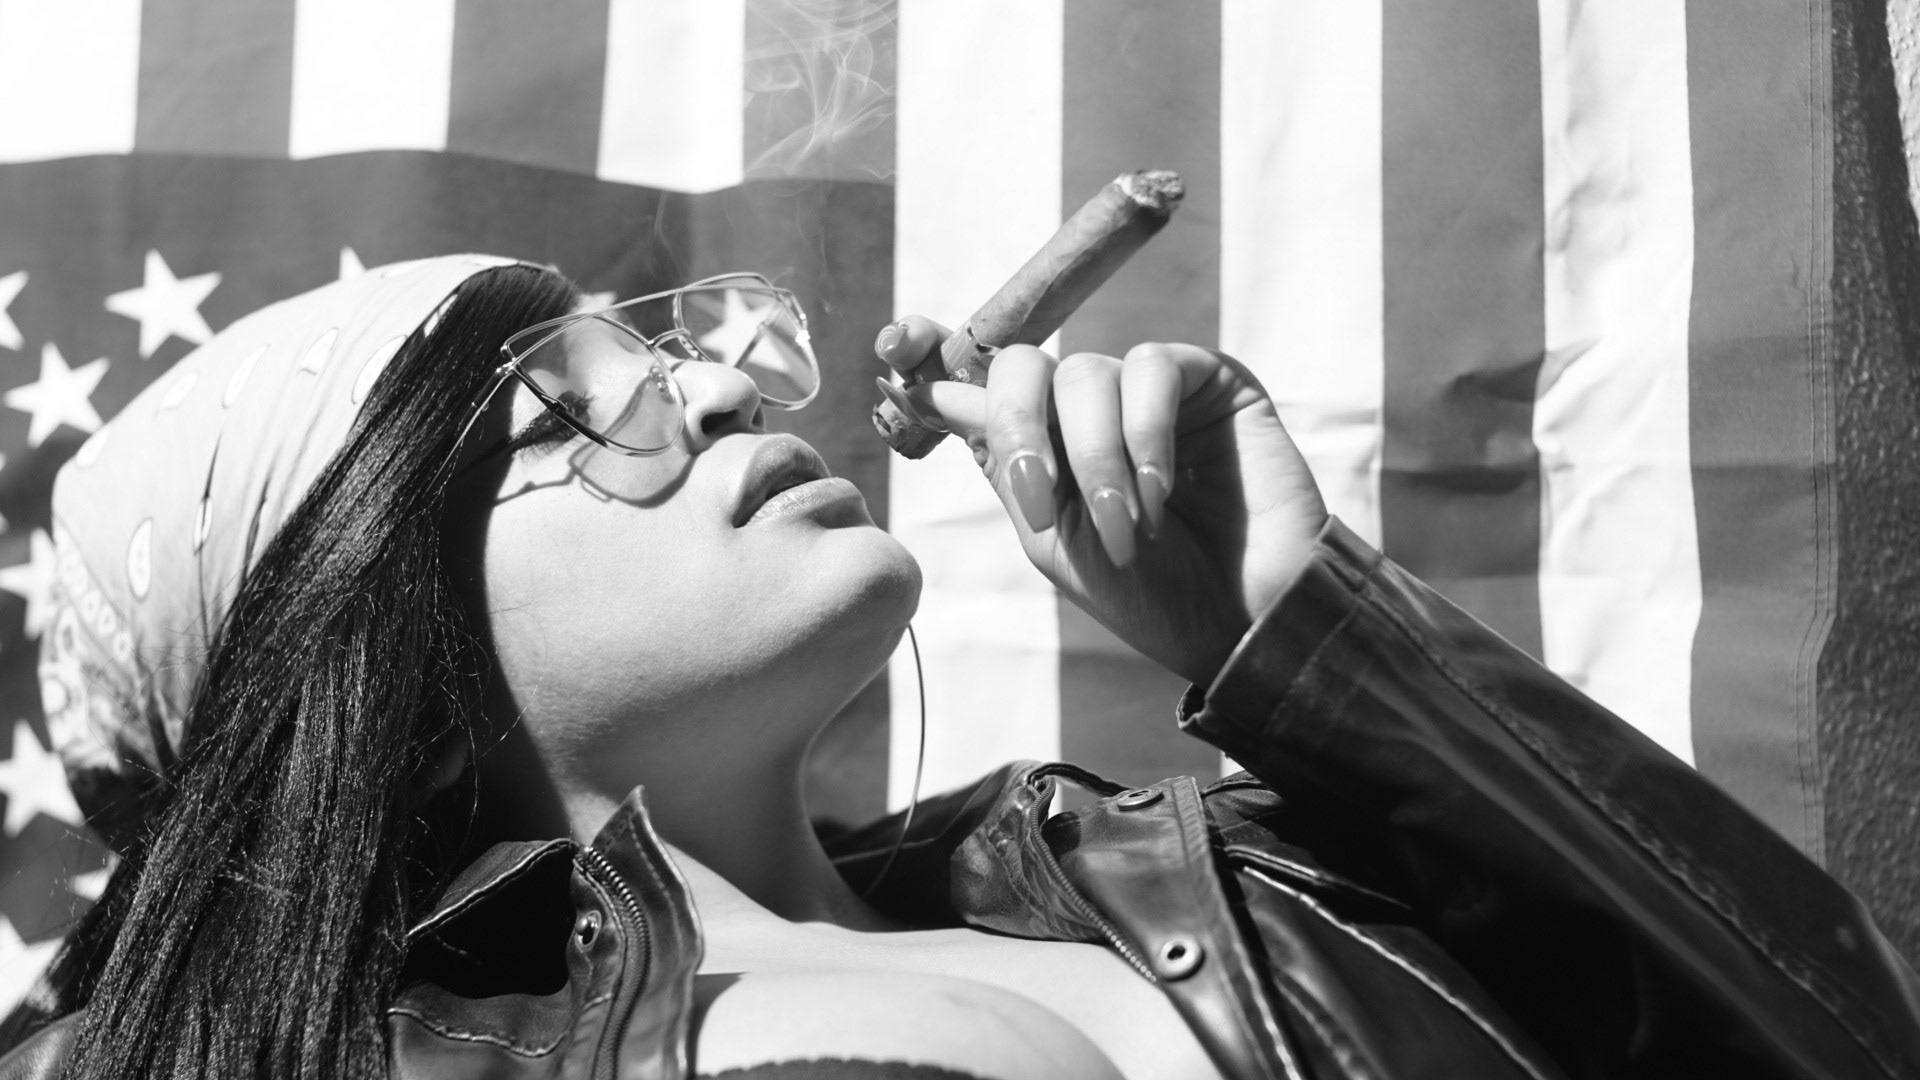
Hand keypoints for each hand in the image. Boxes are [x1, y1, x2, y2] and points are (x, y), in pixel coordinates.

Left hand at [878, 318, 1328, 685]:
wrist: (1244, 620)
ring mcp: (1148, 389)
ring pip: (1086, 376)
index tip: (891, 346)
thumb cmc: (1150, 593)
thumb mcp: (1053, 536)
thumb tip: (941, 391)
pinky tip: (1161, 495)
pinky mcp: (1207, 379)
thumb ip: (1005, 463)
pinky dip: (1144, 437)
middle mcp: (1089, 407)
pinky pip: (1152, 370)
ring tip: (1127, 528)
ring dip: (1096, 461)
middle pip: (1022, 367)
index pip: (978, 378)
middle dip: (1018, 427)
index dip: (930, 352)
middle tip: (1040, 497)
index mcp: (1043, 443)